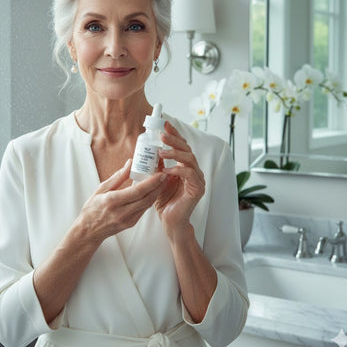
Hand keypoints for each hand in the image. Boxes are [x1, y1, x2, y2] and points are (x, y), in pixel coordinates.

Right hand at [79, 159, 166, 243]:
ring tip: (162, 181)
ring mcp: (127, 220)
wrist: (89, 230)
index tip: (160, 173)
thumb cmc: (92, 207)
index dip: (151, 182)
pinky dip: (150, 199)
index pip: (137, 191)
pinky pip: (144, 210)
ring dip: (156, 193)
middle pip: (146, 198)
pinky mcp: (131, 223)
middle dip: (158, 186)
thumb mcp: (102, 188)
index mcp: (113, 201)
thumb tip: (131, 162)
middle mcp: (122, 212)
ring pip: (147, 205)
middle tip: (165, 174)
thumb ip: (118, 176)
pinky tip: (153, 191)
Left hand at [155, 122, 204, 239]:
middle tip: (162, 134)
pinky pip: (189, 174)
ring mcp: (197, 179)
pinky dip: (177, 170)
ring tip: (161, 151)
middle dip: (174, 139)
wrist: (170, 222)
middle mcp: (193, 170)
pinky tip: (166, 169)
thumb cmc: (164, 201)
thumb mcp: (157, 179)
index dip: (174, 134)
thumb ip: (157, 166)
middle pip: (187, 149)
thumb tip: (149, 150)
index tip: (164, 124)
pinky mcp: (197, 189)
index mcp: (185, 166)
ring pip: (189, 159)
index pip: (182, 146)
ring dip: (175, 153)